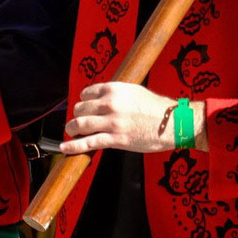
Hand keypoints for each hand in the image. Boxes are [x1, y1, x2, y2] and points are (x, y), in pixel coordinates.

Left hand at [61, 82, 206, 153]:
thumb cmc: (155, 108)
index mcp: (114, 89)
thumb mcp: (133, 91)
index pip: (86, 93)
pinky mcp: (115, 139)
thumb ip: (115, 94)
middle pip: (80, 108)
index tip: (86, 108)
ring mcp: (112, 122)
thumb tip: (99, 99)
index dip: (84, 101)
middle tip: (79, 121)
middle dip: (77, 115)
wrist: (173, 123)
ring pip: (80, 124)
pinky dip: (74, 146)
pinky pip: (89, 142)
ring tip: (71, 131)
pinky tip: (65, 147)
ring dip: (72, 128)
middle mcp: (110, 103)